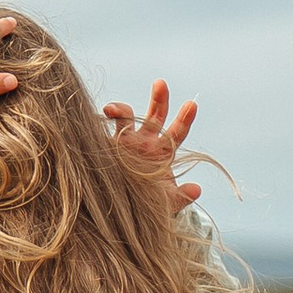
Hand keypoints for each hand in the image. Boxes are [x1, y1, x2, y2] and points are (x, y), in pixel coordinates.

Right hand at [102, 79, 201, 207]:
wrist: (117, 210)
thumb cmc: (146, 205)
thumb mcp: (164, 203)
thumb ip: (180, 197)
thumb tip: (197, 190)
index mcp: (162, 152)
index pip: (177, 132)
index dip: (185, 118)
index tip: (192, 104)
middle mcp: (145, 141)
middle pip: (156, 114)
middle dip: (159, 98)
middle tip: (160, 83)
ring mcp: (125, 140)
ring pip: (126, 115)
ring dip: (119, 108)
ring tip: (110, 110)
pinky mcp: (106, 143)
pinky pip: (104, 126)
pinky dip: (101, 121)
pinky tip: (95, 120)